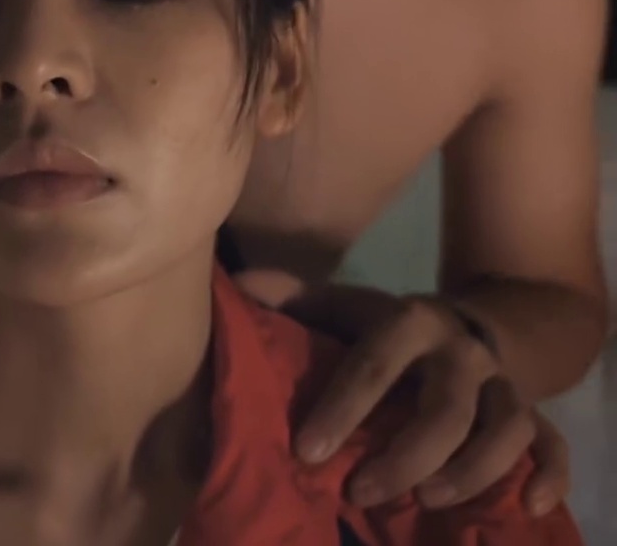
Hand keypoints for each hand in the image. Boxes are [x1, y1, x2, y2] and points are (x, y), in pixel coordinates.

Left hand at [279, 285, 569, 513]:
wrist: (466, 326)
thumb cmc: (386, 329)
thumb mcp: (342, 307)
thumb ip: (291, 300)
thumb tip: (236, 285)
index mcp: (410, 322)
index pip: (373, 366)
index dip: (341, 409)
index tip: (306, 451)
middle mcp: (462, 353)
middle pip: (445, 409)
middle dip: (405, 455)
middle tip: (360, 491)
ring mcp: (503, 385)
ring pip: (504, 430)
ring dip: (471, 471)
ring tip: (426, 500)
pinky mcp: (533, 415)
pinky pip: (554, 446)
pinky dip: (549, 475)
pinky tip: (529, 505)